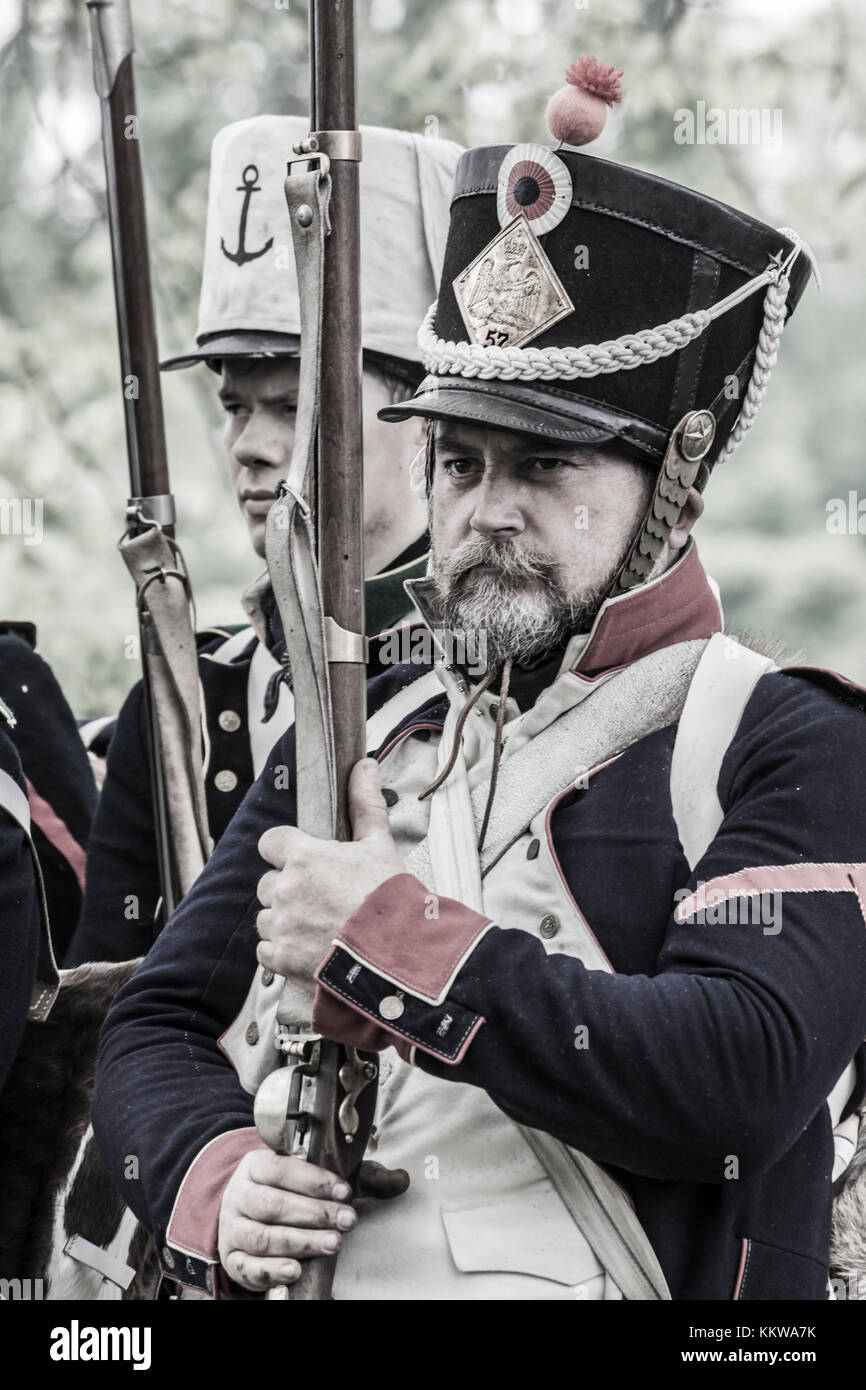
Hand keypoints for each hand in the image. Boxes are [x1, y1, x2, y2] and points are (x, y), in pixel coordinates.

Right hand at [217, 1151, 408, 1291]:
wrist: (247, 1212)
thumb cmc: (290, 1192)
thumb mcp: (321, 1179)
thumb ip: (360, 1178)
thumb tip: (401, 1180)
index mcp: (257, 1166)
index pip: (282, 1169)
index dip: (314, 1181)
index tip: (345, 1191)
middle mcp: (240, 1195)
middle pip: (273, 1205)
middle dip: (314, 1214)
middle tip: (345, 1221)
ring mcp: (233, 1228)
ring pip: (263, 1237)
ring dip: (300, 1242)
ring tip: (331, 1245)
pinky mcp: (233, 1259)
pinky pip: (247, 1267)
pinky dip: (271, 1270)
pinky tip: (294, 1270)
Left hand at [255, 758, 403, 985]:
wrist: (398, 953)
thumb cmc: (390, 898)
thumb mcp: (380, 844)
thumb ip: (364, 804)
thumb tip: (364, 766)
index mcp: (303, 857)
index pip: (270, 842)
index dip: (286, 850)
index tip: (304, 861)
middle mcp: (285, 889)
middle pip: (269, 882)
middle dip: (288, 889)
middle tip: (321, 898)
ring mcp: (281, 926)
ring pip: (267, 917)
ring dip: (285, 920)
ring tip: (319, 926)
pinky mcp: (282, 958)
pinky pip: (266, 950)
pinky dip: (283, 951)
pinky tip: (310, 948)